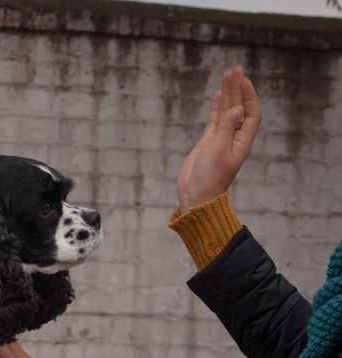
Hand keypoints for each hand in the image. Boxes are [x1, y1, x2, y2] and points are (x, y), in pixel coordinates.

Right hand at [176, 66, 261, 211]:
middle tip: (234, 69)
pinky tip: (217, 95)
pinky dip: (216, 108)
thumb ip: (226, 129)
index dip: (249, 96)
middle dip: (237, 89)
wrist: (196, 196)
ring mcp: (220, 140)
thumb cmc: (210, 178)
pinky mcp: (207, 143)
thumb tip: (237, 109)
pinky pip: (214, 120)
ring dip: (227, 94)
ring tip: (226, 75)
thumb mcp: (218, 151)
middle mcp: (234, 138)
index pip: (251, 113)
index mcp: (242, 141)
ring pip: (226, 111)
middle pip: (238, 108)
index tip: (244, 80)